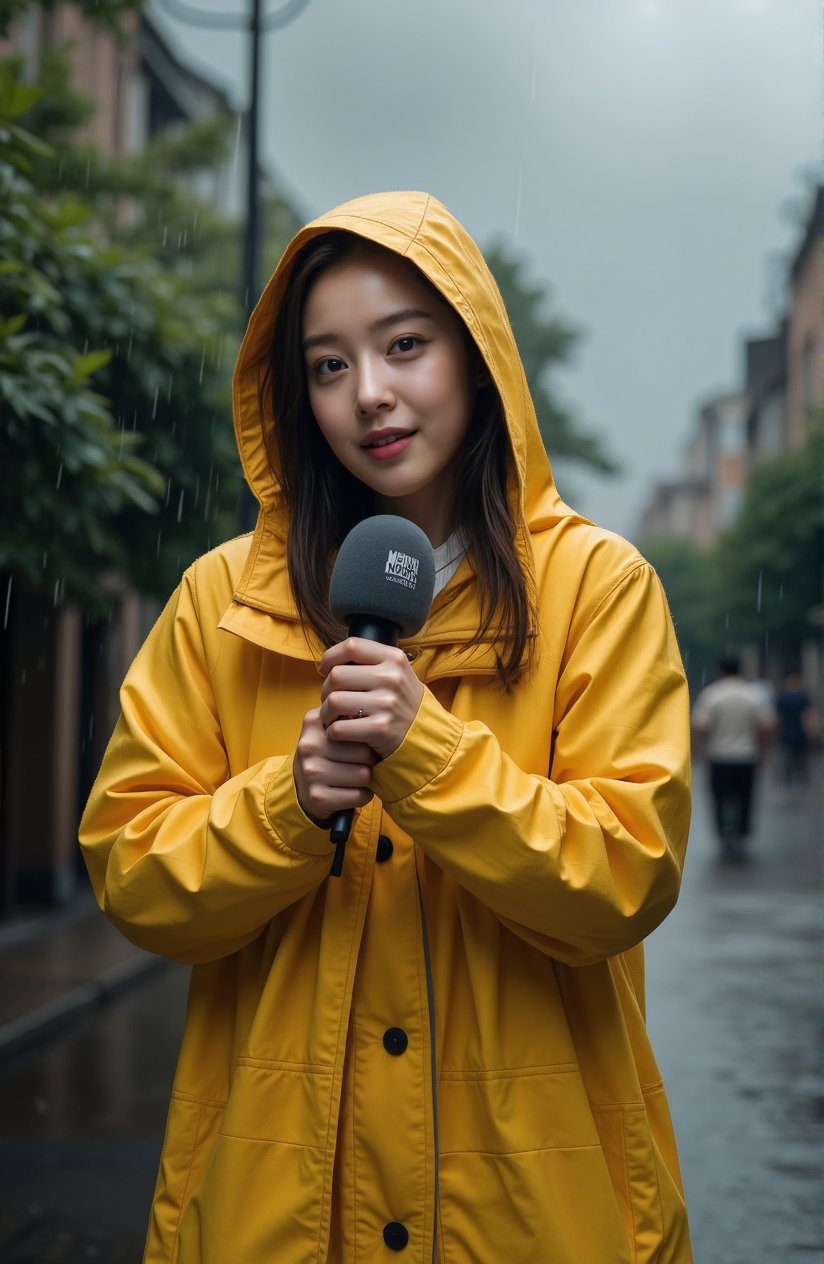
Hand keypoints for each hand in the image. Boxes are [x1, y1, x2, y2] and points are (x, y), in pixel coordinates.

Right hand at [294, 707, 376, 824]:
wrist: (302, 787)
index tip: (361, 741)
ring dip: (367, 779)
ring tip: (357, 777)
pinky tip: (354, 791)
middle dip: (370, 760)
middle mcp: (309, 745)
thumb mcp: (329, 730)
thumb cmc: (327, 754)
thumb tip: (375, 715)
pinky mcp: (318, 796)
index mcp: (314, 722)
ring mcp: (311, 772)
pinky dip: (363, 796)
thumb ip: (348, 717)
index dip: (366, 736)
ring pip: (364, 775)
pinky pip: (359, 795)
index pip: (357, 724)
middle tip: (361, 763)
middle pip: (364, 751)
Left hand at [319, 637, 424, 759]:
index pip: (352, 646)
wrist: (425, 733)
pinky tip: (340, 732)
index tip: (325, 670)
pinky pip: (339, 728)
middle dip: (325, 690)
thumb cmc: (400, 700)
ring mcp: (386, 703)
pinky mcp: (380, 728)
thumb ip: (369, 662)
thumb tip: (331, 661)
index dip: (330, 657)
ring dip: (326, 712)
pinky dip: (333, 731)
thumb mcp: (396, 672)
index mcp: (394, 659)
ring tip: (332, 717)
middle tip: (329, 700)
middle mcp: (391, 678)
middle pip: (337, 675)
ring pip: (334, 701)